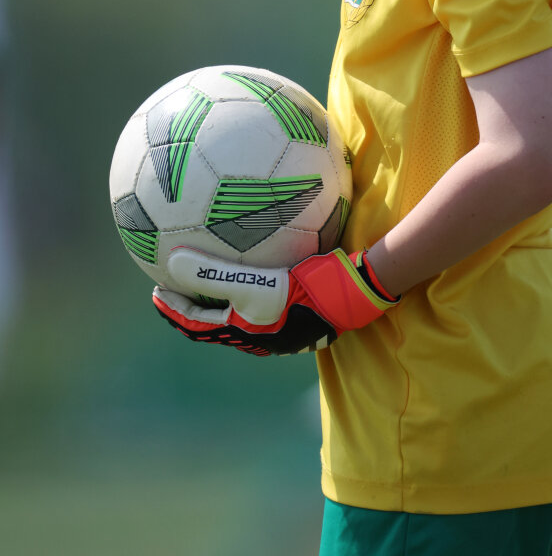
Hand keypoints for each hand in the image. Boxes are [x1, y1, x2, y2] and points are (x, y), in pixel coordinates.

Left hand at [152, 246, 398, 355]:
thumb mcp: (254, 282)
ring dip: (221, 296)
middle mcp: (261, 335)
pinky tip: (259, 258)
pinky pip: (263, 298)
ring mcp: (282, 326)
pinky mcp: (300, 311)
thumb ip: (212, 274)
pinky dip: (248, 285)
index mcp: (245, 332)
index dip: (173, 310)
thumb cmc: (304, 289)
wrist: (354, 294)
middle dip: (193, 305)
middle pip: (215, 322)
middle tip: (175, 284)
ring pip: (240, 312)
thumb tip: (171, 262)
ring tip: (211, 273)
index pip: (197, 325)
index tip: (155, 292)